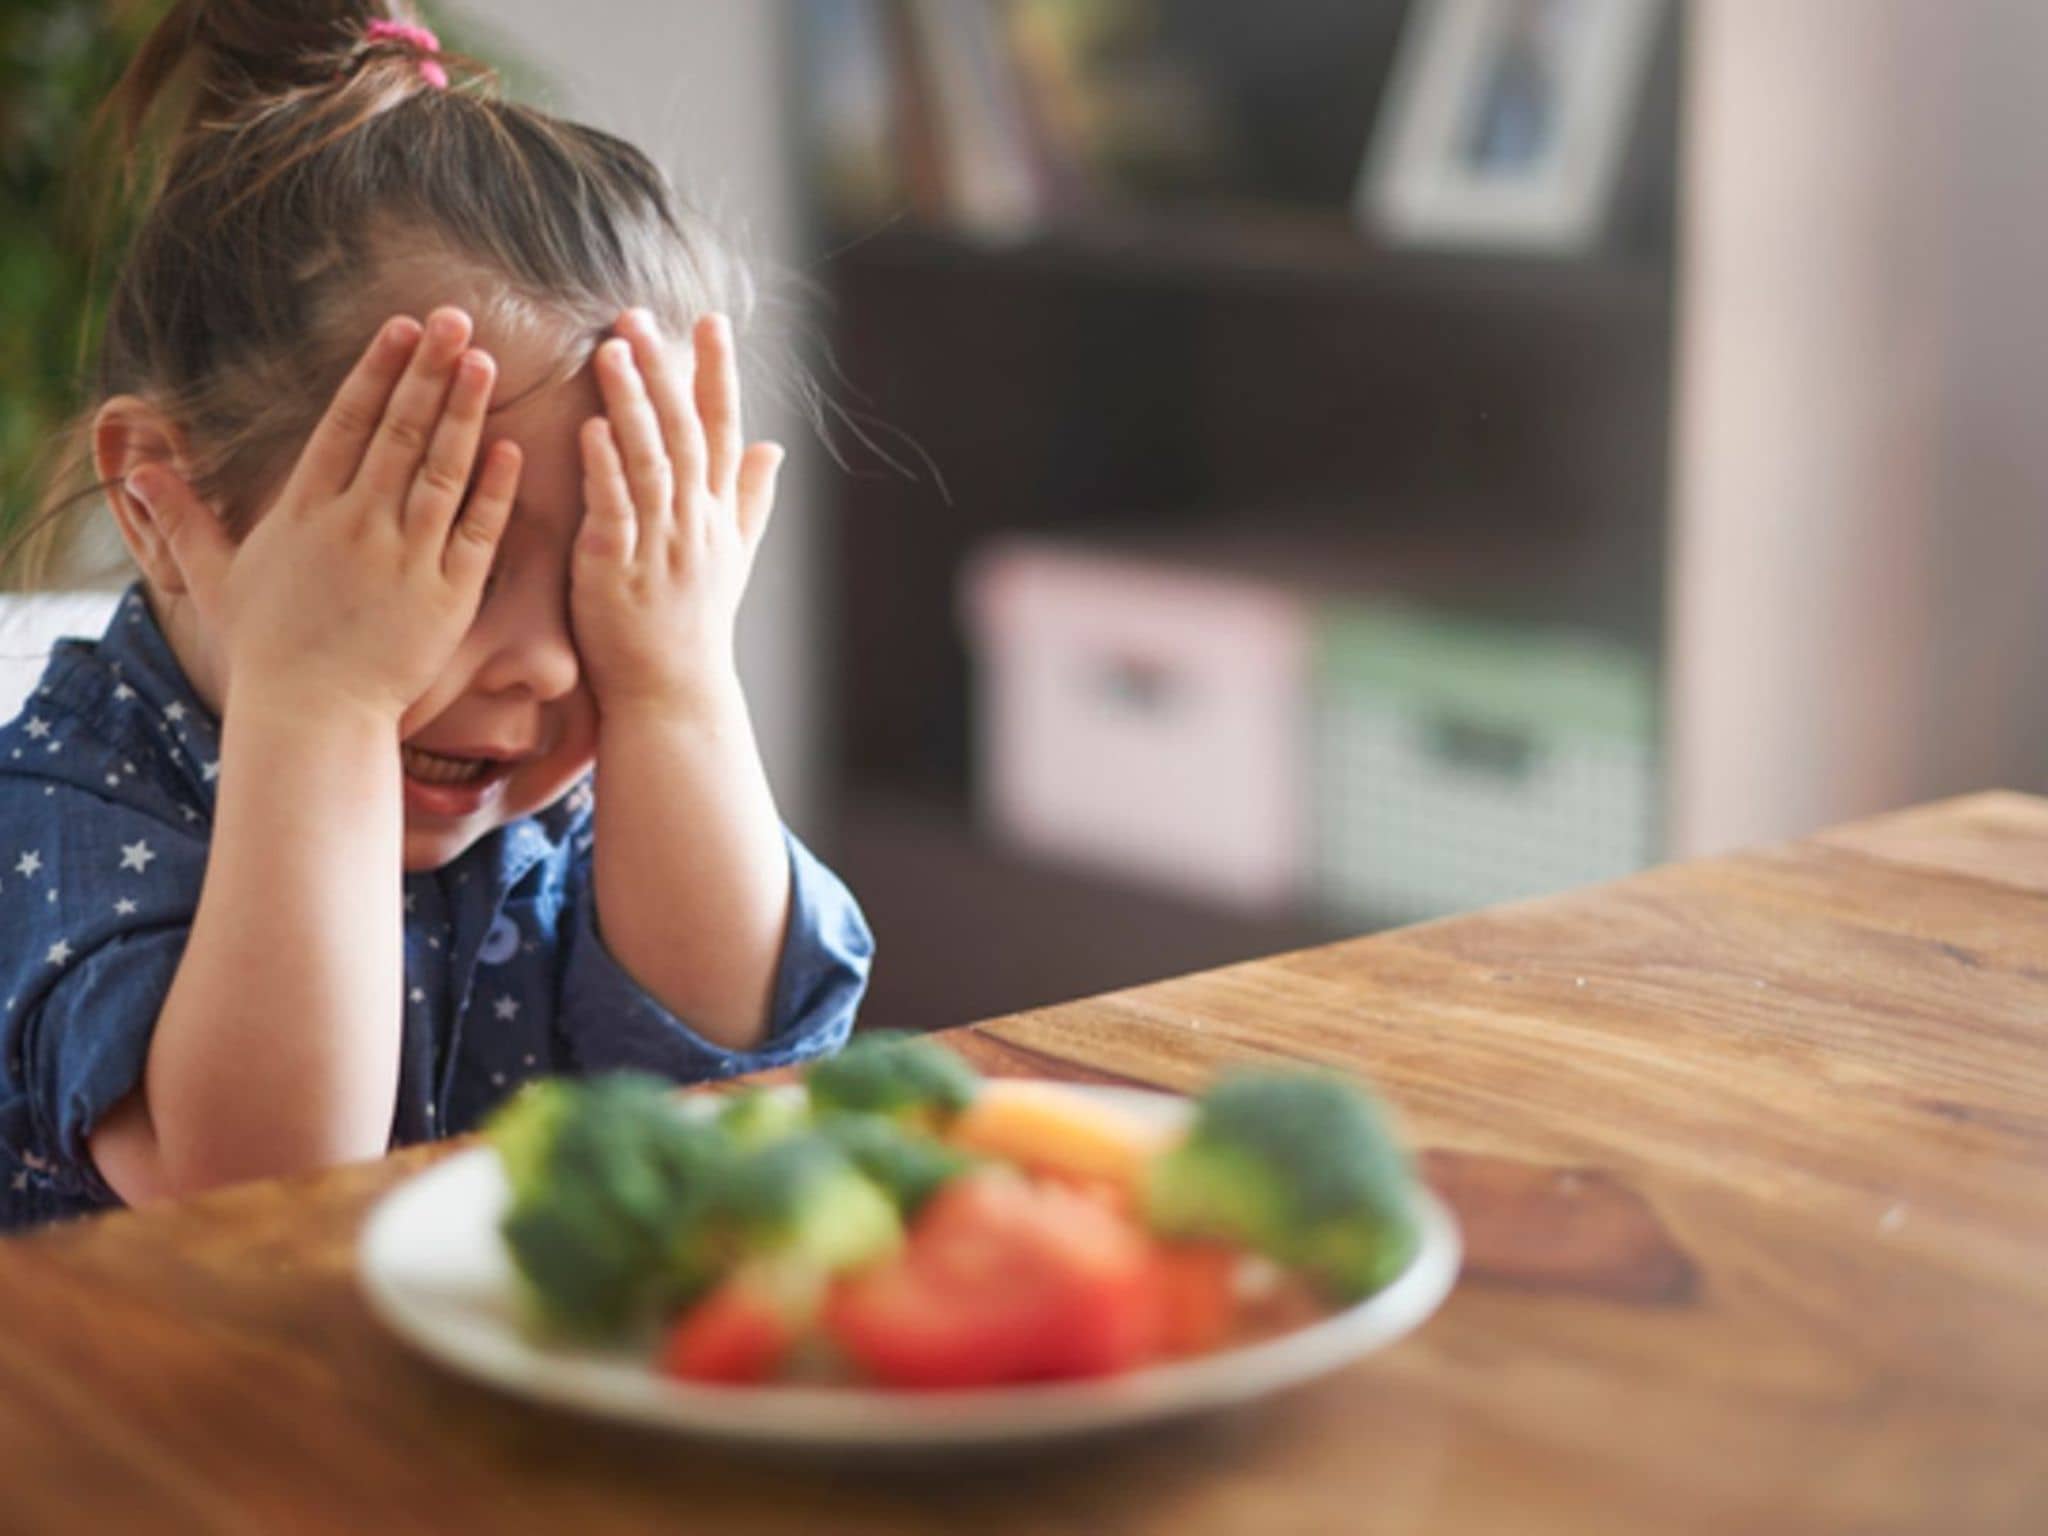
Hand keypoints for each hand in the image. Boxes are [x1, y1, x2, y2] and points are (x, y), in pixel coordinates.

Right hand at [125, 307, 520, 725]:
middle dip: (428, 371)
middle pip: (399, 431)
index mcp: (306, 510)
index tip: (401, 327)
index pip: (347, 423)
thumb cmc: (268, 650)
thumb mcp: (217, 578)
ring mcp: (406, 558)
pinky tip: (510, 448)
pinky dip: (494, 490)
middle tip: (455, 318)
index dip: (377, 371)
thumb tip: (138, 469)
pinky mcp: (447, 595)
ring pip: (441, 470)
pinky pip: (477, 531)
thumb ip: (185, 519)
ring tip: (485, 362)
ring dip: (464, 413)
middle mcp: (357, 524)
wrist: (312, 716)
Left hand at [571, 309, 783, 716]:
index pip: (723, 430)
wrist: (673, 695)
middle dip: (665, 371)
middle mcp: (695, 523)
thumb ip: (749, 499)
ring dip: (631, 404)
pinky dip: (604, 468)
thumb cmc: (695, 627)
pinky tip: (590, 428)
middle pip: (684, 433)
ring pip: (649, 461)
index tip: (711, 321)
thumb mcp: (733, 559)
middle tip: (638, 316)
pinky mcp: (616, 570)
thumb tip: (775, 447)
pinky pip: (614, 510)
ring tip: (611, 351)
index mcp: (718, 514)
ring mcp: (658, 545)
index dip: (717, 374)